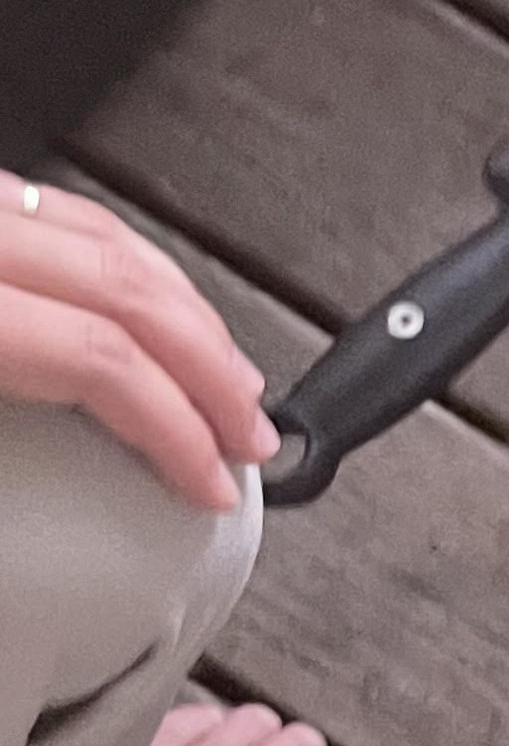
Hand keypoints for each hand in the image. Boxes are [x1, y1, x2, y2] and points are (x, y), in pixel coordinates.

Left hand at [0, 176, 276, 511]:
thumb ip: (16, 466)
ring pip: (115, 240)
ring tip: (226, 378)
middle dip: (211, 371)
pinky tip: (155, 305)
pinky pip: (75, 215)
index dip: (177, 429)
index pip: (103, 358)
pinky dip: (135, 265)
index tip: (209, 482)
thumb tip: (69, 529)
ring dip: (189, 314)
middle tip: (249, 433)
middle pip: (131, 290)